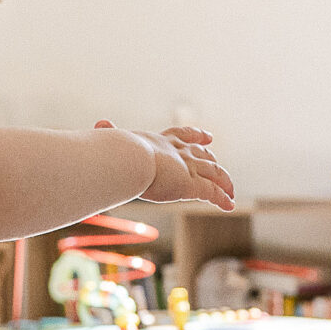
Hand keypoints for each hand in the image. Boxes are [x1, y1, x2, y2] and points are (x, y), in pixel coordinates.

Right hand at [100, 121, 235, 208]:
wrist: (129, 157)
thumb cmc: (118, 151)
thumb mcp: (115, 141)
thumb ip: (109, 133)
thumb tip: (99, 123)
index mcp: (161, 141)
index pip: (183, 135)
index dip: (196, 136)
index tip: (207, 136)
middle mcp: (179, 152)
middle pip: (203, 155)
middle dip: (213, 160)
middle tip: (220, 165)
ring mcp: (187, 167)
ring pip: (214, 173)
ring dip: (224, 182)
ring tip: (230, 192)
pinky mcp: (191, 183)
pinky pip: (213, 192)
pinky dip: (223, 199)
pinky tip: (230, 206)